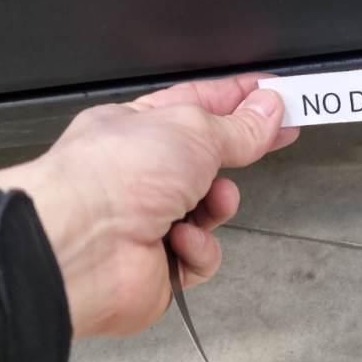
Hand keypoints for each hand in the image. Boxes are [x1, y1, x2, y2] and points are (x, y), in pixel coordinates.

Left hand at [0, 74, 298, 337]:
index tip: (274, 96)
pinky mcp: (159, 265)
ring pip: (211, 208)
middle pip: (209, 158)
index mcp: (138, 127)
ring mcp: (149, 219)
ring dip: (219, 203)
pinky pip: (201, 254)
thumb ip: (238, 126)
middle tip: (279, 137)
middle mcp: (142, 172)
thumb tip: (268, 110)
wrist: (81, 246)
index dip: (238, 99)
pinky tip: (180, 240)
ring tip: (211, 200)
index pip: (198, 105)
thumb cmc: (114, 174)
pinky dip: (198, 247)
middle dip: (241, 151)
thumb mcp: (192, 130)